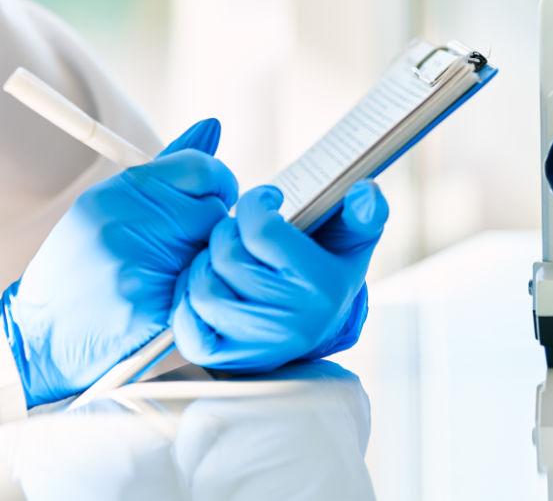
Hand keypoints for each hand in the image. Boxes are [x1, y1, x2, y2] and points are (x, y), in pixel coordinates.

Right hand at [0, 118, 237, 407]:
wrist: (41, 337)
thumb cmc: (80, 269)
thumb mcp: (110, 208)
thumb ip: (168, 170)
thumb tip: (212, 126)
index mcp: (115, 194)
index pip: (199, 169)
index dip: (218, 183)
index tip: (215, 198)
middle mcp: (124, 223)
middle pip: (212, 211)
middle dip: (210, 228)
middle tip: (187, 245)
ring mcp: (136, 267)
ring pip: (210, 251)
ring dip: (202, 261)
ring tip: (170, 274)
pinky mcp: (148, 308)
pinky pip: (200, 289)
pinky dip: (193, 294)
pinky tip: (166, 300)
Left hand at [170, 180, 388, 372]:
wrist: (319, 326)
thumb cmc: (329, 267)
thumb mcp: (355, 238)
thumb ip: (365, 210)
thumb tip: (364, 192)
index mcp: (321, 286)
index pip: (262, 229)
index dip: (256, 203)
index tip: (267, 200)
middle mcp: (291, 322)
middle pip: (227, 257)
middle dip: (227, 231)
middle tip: (241, 230)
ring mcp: (258, 346)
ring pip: (203, 289)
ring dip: (205, 263)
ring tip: (224, 256)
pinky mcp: (228, 361)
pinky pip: (187, 326)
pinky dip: (188, 300)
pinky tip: (209, 283)